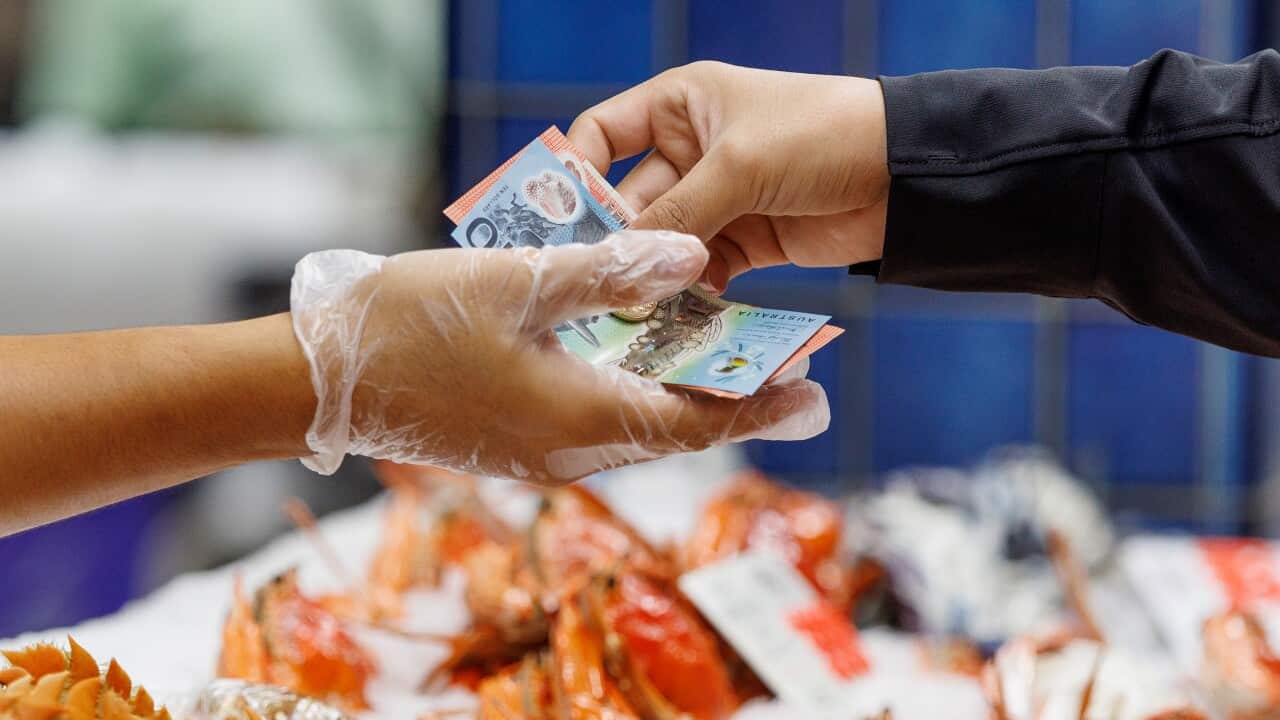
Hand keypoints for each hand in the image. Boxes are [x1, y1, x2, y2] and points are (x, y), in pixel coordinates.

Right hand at [290, 230, 828, 483]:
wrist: (315, 379)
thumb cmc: (409, 323)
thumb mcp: (515, 282)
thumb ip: (609, 272)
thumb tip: (691, 255)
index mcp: (579, 417)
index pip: (694, 421)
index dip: (757, 405)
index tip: (813, 393)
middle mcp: (567, 451)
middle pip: (671, 431)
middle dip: (728, 399)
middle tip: (780, 367)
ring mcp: (536, 454)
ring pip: (633, 429)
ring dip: (679, 395)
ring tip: (718, 355)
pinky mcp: (511, 444)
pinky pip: (594, 426)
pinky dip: (630, 395)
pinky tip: (635, 357)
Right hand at [568, 61, 889, 292]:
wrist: (907, 175)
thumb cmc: (820, 136)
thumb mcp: (739, 167)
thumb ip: (677, 215)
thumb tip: (622, 267)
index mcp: (679, 106)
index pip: (601, 135)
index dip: (573, 176)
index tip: (551, 225)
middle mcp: (689, 152)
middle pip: (628, 203)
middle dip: (614, 246)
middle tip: (589, 293)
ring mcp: (716, 200)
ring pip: (662, 246)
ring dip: (649, 278)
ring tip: (625, 318)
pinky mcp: (744, 241)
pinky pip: (699, 273)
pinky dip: (687, 296)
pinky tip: (672, 323)